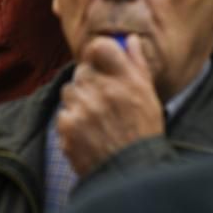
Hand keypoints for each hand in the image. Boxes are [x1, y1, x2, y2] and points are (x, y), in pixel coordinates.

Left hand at [57, 35, 163, 176]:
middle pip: (82, 70)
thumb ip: (137, 65)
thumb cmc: (142, 134)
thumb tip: (129, 39)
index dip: (96, 53)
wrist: (130, 173)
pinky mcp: (68, 126)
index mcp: (127, 80)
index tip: (99, 62)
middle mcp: (105, 90)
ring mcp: (84, 108)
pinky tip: (87, 134)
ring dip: (78, 101)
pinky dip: (72, 122)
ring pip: (70, 90)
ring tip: (95, 120)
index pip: (99, 47)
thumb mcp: (148, 97)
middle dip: (89, 82)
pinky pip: (63, 113)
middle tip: (101, 101)